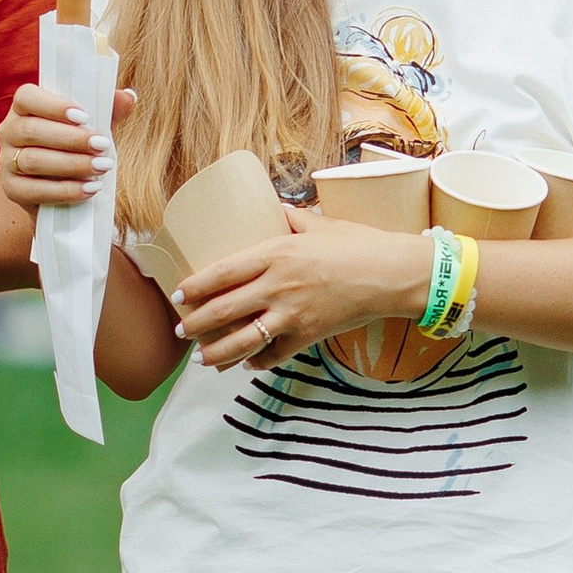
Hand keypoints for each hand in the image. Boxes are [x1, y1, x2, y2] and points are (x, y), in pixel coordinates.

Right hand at [0, 79, 131, 211]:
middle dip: (71, 139)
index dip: (53, 106)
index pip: (27, 97)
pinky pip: (35, 190)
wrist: (57, 189)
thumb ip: (107, 111)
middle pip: (32, 131)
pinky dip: (65, 190)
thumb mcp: (90, 127)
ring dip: (71, 164)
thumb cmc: (74, 147)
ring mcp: (6, 161)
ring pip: (33, 160)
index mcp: (24, 107)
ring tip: (101, 167)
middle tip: (102, 145)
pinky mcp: (11, 189)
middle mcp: (8, 131)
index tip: (84, 117)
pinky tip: (90, 189)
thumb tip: (128, 97)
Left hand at [174, 215, 435, 370]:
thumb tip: (273, 209)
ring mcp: (292, 315)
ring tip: (201, 359)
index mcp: (277, 253)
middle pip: (223, 310)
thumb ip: (291, 219)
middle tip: (180, 330)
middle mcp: (279, 286)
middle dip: (195, 324)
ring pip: (243, 341)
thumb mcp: (320, 224)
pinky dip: (257, 362)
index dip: (195, 286)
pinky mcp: (308, 337)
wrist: (394, 275)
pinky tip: (246, 363)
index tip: (178, 294)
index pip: (223, 272)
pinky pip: (274, 355)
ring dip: (217, 353)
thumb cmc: (359, 244)